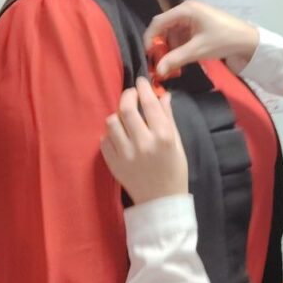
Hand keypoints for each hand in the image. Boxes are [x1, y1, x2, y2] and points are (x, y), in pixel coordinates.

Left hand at [101, 80, 187, 203]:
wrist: (161, 201)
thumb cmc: (174, 170)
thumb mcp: (177, 143)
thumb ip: (168, 118)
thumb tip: (163, 95)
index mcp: (163, 137)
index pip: (149, 103)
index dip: (143, 88)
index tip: (141, 81)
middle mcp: (143, 143)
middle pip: (127, 109)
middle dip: (128, 96)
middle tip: (131, 95)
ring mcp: (125, 154)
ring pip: (112, 122)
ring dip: (118, 116)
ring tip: (125, 119)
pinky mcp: (113, 163)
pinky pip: (104, 139)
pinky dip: (111, 135)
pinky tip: (120, 137)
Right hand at [145, 1, 259, 77]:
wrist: (249, 41)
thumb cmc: (223, 40)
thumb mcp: (198, 50)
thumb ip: (175, 59)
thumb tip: (157, 71)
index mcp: (185, 10)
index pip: (158, 22)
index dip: (150, 39)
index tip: (147, 55)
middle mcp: (187, 10)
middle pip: (165, 27)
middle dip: (161, 45)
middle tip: (160, 62)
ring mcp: (193, 17)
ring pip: (173, 32)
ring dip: (171, 47)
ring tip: (172, 63)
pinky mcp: (199, 24)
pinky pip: (183, 34)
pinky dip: (180, 46)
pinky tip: (182, 58)